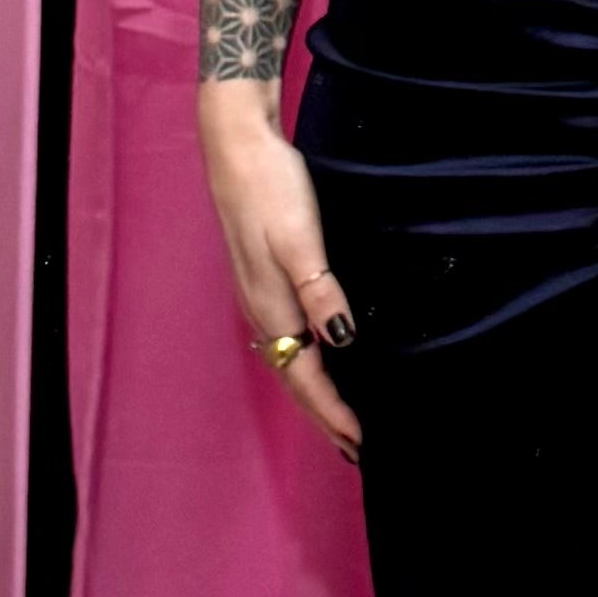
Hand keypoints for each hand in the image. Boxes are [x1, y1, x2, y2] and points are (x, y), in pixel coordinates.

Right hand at [197, 80, 359, 458]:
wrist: (236, 146)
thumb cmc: (270, 189)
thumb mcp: (299, 241)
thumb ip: (320, 294)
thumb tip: (340, 344)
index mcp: (272, 309)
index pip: (306, 378)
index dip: (334, 413)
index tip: (360, 444)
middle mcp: (262, 311)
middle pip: (295, 379)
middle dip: (323, 416)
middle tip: (353, 449)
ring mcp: (258, 295)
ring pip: (289, 361)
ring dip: (314, 393)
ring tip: (339, 417)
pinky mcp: (261, 278)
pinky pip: (286, 338)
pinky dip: (306, 362)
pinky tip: (320, 356)